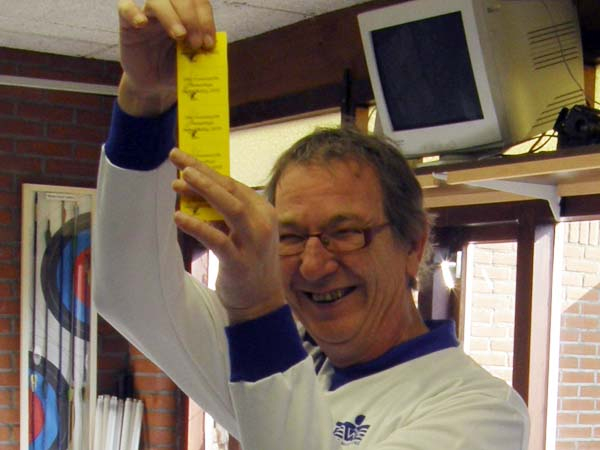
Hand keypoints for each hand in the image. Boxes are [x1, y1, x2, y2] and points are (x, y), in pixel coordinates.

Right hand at [117, 0, 215, 115]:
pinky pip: (124, 7)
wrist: (156, 86)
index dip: (205, 19)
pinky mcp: (127, 25)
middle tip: (196, 43)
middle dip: (191, 17)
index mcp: (187, 15)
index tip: (209, 43)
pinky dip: (132, 11)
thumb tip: (212, 45)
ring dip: (171, 16)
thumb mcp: (195, 62)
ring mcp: (147, 15)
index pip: (198, 1)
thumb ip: (204, 52)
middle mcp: (168, 10)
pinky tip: (142, 23)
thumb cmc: (177, 70)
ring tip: (179, 37)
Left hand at [169, 149, 286, 323]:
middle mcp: (263, 223)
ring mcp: (254, 243)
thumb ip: (221, 214)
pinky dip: (197, 227)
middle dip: (202, 172)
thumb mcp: (239, 233)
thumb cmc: (247, 263)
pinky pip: (218, 240)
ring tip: (180, 180)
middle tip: (177, 158)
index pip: (233, 184)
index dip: (207, 170)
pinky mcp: (241, 262)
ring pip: (231, 209)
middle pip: (231, 190)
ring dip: (205, 191)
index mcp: (264, 211)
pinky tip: (178, 217)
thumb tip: (187, 190)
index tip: (184, 160)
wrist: (260, 302)